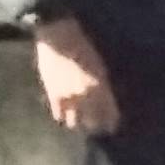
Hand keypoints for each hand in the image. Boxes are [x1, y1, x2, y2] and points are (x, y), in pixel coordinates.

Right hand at [32, 17, 120, 134]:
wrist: (58, 37)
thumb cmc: (82, 46)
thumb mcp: (99, 65)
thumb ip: (102, 85)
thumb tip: (106, 100)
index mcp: (101, 87)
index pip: (109, 115)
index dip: (111, 123)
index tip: (111, 126)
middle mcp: (85, 96)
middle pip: (92, 124)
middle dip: (95, 126)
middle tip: (95, 126)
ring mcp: (68, 97)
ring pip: (74, 123)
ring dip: (77, 124)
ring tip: (79, 123)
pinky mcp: (53, 96)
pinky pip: (58, 115)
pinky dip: (62, 116)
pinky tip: (65, 114)